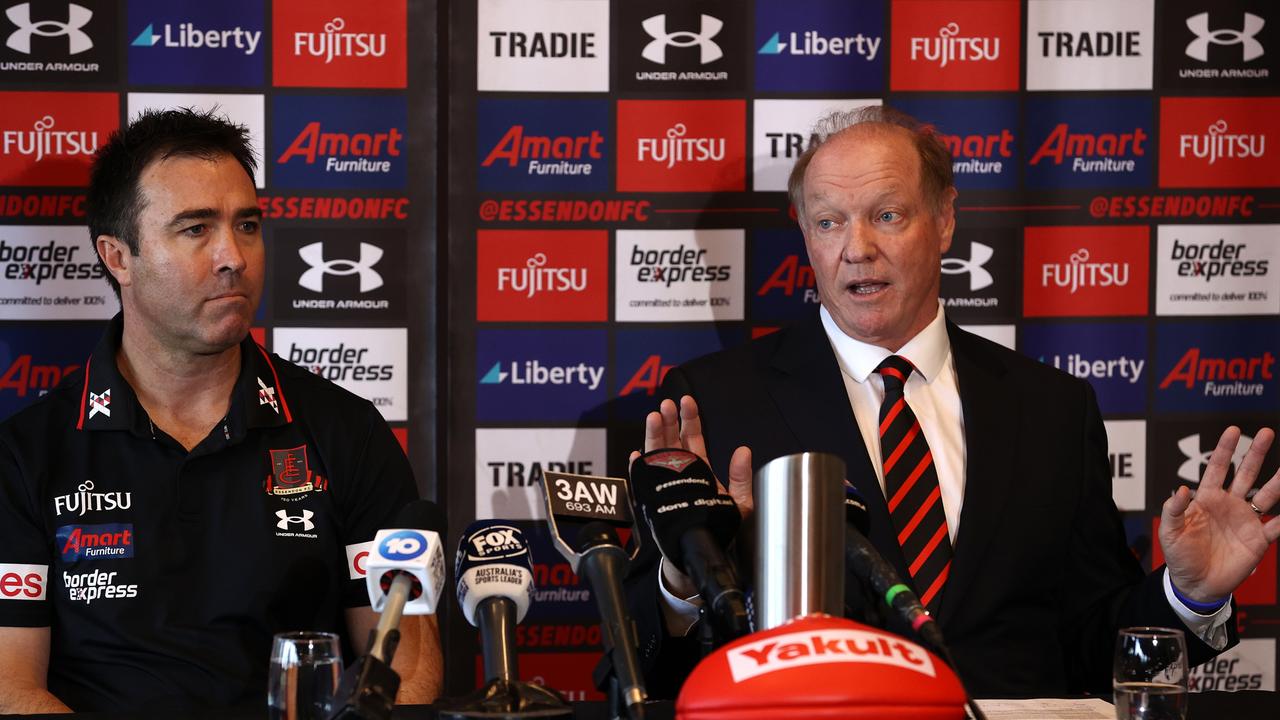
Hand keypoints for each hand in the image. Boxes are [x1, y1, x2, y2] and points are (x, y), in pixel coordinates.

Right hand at [630, 395, 751, 597]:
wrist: (703, 558)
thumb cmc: (721, 531)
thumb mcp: (739, 504)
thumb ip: (741, 478)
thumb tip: (744, 450)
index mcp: (700, 470)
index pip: (693, 438)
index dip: (690, 419)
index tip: (687, 402)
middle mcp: (681, 474)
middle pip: (671, 441)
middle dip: (668, 421)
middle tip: (666, 404)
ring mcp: (666, 486)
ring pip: (657, 455)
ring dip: (653, 436)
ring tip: (653, 418)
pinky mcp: (655, 501)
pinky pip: (643, 482)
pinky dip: (639, 468)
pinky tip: (636, 456)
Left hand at [1160, 426, 1279, 602]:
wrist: (1195, 583)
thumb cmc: (1179, 555)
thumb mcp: (1170, 531)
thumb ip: (1173, 510)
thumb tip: (1180, 489)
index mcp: (1207, 499)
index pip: (1217, 469)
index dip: (1225, 450)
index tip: (1234, 430)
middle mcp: (1229, 504)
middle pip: (1246, 474)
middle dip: (1256, 453)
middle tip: (1267, 433)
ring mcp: (1246, 520)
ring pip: (1267, 495)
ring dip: (1278, 481)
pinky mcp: (1258, 539)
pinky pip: (1277, 525)